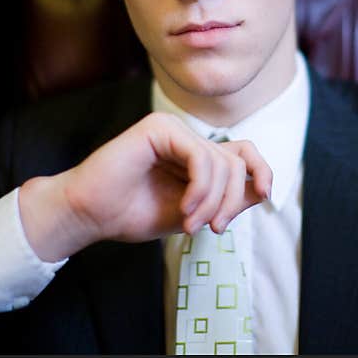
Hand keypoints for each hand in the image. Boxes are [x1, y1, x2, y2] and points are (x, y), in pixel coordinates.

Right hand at [17, 112, 272, 260]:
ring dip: (212, 202)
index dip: (262, 171)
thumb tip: (263, 189)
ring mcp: (173, 129)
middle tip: (214, 229)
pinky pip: (200, 156)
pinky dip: (200, 188)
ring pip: (221, 163)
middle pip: (236, 162)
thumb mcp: (193, 213)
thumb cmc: (133, 213)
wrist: (90, 216)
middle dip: (232, 201)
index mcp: (195, 154)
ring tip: (189, 224)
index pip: (244, 152)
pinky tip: (185, 210)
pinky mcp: (159, 127)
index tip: (266, 197)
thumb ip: (226, 200)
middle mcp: (186, 136)